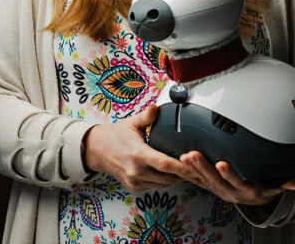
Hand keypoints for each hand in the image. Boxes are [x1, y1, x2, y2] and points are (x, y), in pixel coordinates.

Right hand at [83, 104, 199, 191]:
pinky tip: (172, 173)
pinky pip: (155, 186)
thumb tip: (156, 107)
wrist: (98, 150)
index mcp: (138, 154)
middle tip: (197, 166)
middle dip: (183, 174)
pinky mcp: (134, 187)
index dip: (181, 166)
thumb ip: (147, 116)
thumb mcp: (131, 123)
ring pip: (163, 184)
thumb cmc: (116, 135)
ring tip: (188, 170)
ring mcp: (135, 181)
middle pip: (167, 177)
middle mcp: (136, 171)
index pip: (164, 163)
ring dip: (176, 179)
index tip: (193, 165)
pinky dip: (165, 181)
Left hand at [180, 151, 294, 205]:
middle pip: (215, 179)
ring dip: (193, 168)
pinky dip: (189, 172)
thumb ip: (286, 183)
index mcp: (246, 190)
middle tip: (194, 155)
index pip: (237, 181)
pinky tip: (180, 161)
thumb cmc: (264, 188)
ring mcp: (219, 189)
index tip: (222, 163)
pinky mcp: (210, 186)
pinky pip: (197, 180)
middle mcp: (231, 191)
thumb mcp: (276, 187)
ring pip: (204, 179)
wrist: (253, 200)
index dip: (229, 174)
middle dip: (204, 167)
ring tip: (184, 156)